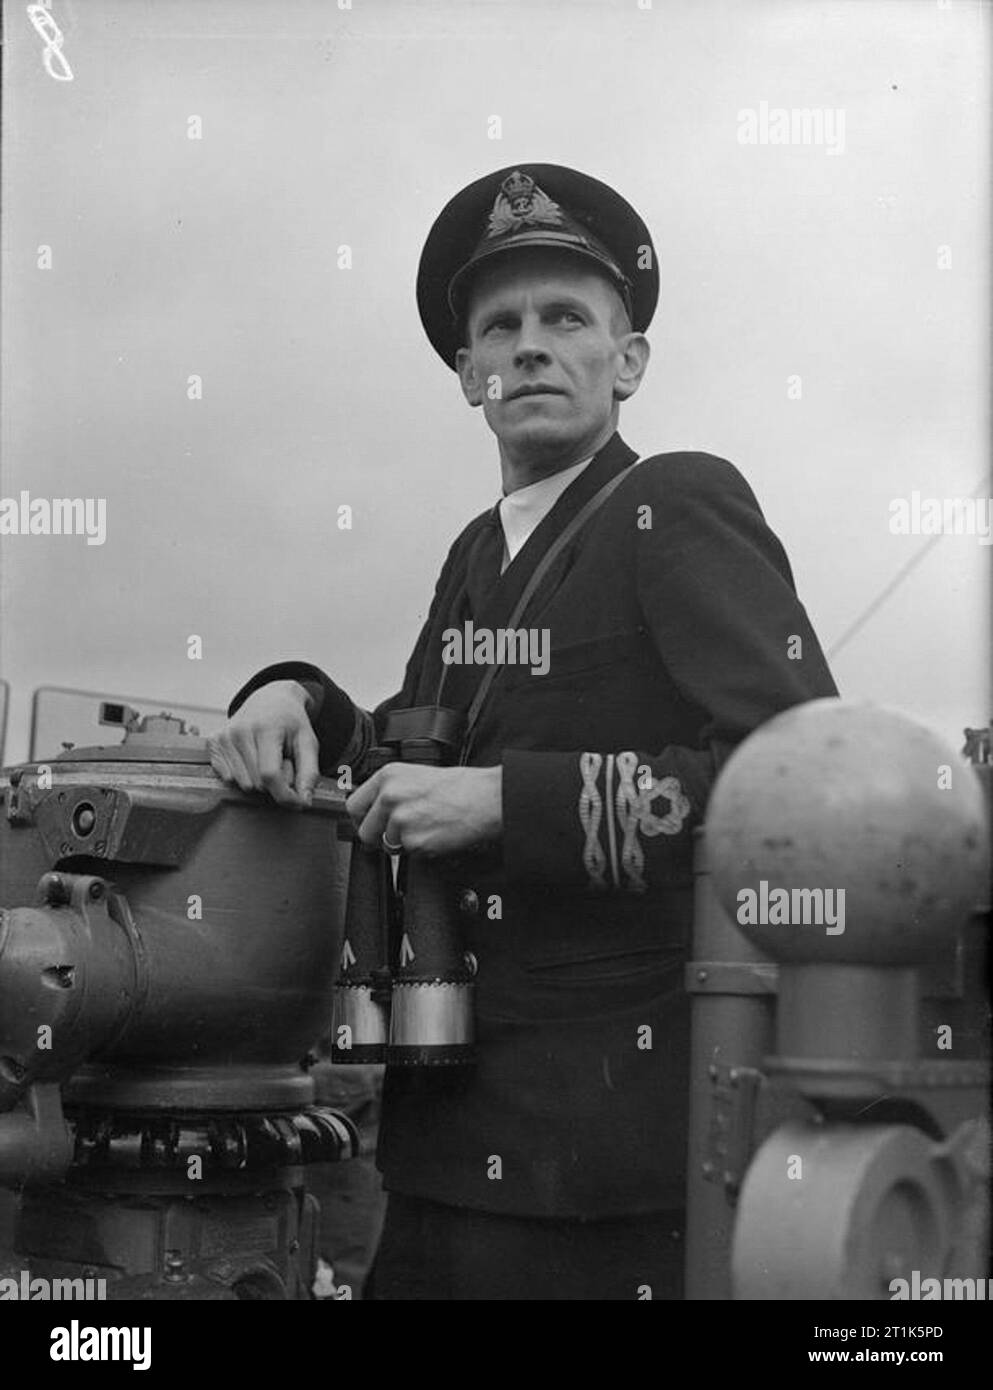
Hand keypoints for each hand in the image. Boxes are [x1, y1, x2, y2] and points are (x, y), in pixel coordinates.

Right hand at [208, 681, 318, 807]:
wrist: (270, 699)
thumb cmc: (290, 722)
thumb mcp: (308, 742)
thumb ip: (309, 772)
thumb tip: (304, 801)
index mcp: (265, 729)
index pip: (270, 775)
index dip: (285, 794)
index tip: (298, 801)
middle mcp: (240, 731)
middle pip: (257, 783)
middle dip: (274, 782)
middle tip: (281, 763)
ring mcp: (224, 737)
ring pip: (242, 784)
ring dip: (258, 780)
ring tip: (266, 759)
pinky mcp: (213, 742)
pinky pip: (227, 778)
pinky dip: (242, 775)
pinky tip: (250, 758)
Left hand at [346, 763, 502, 854]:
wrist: (486, 799)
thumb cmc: (460, 786)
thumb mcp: (417, 775)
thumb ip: (391, 789)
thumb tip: (375, 808)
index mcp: (388, 776)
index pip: (354, 805)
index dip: (362, 819)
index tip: (370, 824)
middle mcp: (390, 797)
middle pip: (364, 831)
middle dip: (378, 837)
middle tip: (398, 834)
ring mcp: (400, 820)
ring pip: (387, 845)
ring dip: (404, 843)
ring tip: (427, 827)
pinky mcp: (414, 842)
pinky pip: (409, 854)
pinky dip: (421, 850)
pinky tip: (436, 834)